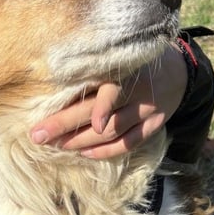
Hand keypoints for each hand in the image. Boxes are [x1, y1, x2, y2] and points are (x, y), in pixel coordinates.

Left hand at [29, 42, 187, 158]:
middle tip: (37, 135)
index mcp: (125, 70)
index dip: (89, 109)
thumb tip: (49, 90)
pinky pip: (129, 143)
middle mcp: (138, 92)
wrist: (176, 73)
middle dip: (65, 126)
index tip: (57, 123)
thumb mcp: (116, 61)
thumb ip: (91, 73)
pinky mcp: (154, 125)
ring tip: (56, 145)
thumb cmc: (132, 65)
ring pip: (113, 132)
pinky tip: (85, 153)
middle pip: (99, 114)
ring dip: (82, 141)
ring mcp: (148, 111)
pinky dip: (106, 151)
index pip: (104, 92)